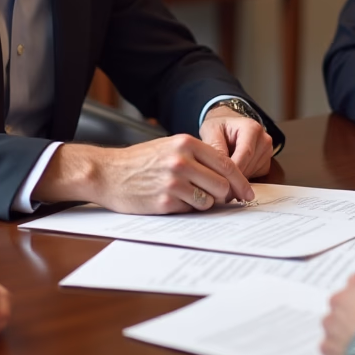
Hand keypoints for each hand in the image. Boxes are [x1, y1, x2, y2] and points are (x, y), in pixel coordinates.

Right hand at [38, 134, 254, 212]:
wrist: (107, 172)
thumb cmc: (139, 161)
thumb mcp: (169, 146)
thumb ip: (197, 156)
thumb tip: (228, 176)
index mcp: (186, 143)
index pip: (226, 164)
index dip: (241, 181)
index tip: (248, 193)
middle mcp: (181, 161)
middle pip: (223, 185)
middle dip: (225, 195)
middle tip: (222, 200)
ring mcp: (173, 182)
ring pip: (209, 200)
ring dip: (205, 203)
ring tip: (188, 196)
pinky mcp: (164, 201)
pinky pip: (190, 211)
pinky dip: (188, 209)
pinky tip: (173, 201)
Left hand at [200, 105, 273, 178]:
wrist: (228, 126)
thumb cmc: (220, 127)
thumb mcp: (212, 131)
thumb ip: (216, 148)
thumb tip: (220, 168)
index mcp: (252, 128)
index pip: (246, 153)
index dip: (233, 169)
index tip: (221, 179)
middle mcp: (264, 139)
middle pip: (249, 165)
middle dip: (233, 174)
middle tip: (217, 177)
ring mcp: (267, 152)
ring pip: (252, 172)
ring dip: (237, 176)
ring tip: (224, 168)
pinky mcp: (266, 163)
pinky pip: (255, 176)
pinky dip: (243, 177)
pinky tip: (234, 168)